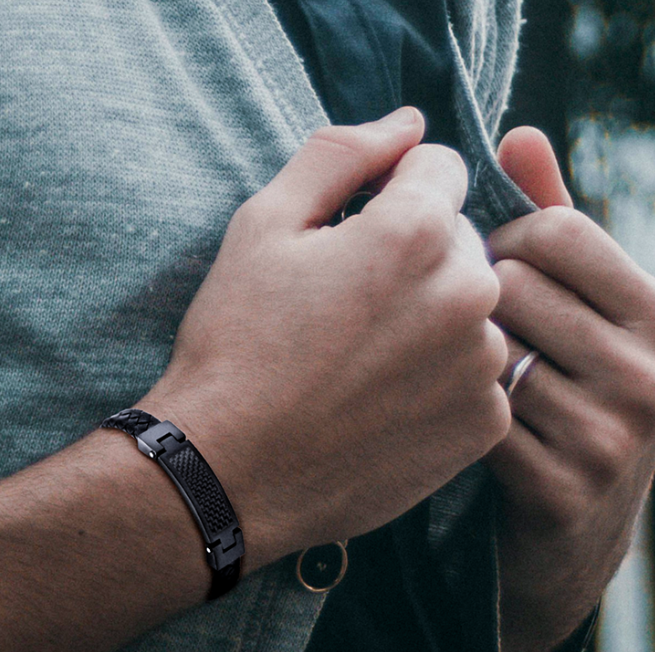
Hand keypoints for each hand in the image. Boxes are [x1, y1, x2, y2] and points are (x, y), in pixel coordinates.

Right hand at [144, 108, 509, 568]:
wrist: (227, 472)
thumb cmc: (234, 348)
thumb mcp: (261, 227)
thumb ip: (339, 155)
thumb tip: (405, 122)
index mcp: (417, 232)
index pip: (438, 169)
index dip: (386, 197)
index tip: (344, 243)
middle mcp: (469, 294)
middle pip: (460, 243)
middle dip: (412, 261)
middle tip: (341, 314)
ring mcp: (482, 367)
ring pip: (471, 313)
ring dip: (429, 324)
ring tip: (357, 367)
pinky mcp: (481, 427)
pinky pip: (475, 379)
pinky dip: (437, 384)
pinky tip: (378, 406)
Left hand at [487, 127, 654, 651]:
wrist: (569, 539)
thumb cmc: (564, 402)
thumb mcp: (579, 312)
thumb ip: (555, 225)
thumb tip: (518, 133)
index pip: (556, 232)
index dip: (495, 244)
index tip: (473, 273)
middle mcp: (650, 370)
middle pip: (512, 288)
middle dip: (466, 303)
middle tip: (443, 327)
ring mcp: (613, 436)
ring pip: (488, 355)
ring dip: (453, 363)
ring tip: (440, 376)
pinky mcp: (563, 490)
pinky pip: (476, 423)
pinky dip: (447, 417)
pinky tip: (439, 423)